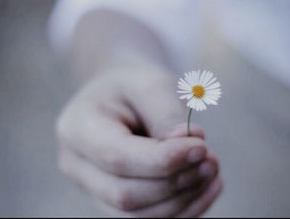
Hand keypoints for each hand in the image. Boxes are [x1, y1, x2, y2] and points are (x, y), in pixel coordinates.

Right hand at [56, 65, 222, 216]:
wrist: (119, 97)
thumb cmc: (134, 86)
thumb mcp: (150, 83)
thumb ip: (167, 115)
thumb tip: (190, 150)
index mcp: (78, 128)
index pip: (117, 158)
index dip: (164, 161)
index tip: (202, 147)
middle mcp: (77, 165)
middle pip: (126, 195)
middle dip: (176, 183)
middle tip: (211, 159)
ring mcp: (92, 188)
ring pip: (138, 217)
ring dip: (184, 200)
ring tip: (212, 170)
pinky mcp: (113, 201)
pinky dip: (183, 210)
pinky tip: (206, 187)